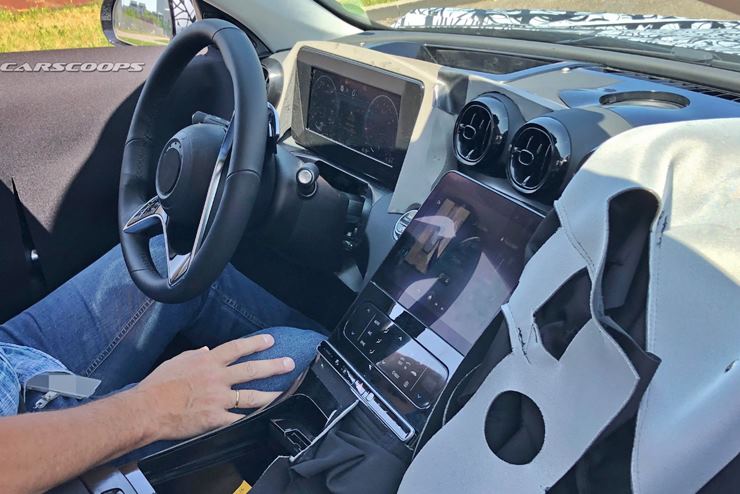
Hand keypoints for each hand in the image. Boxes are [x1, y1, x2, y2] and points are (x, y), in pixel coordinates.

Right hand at [132, 334, 295, 440]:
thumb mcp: (176, 361)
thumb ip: (194, 355)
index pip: (237, 348)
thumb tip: (205, 351)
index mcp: (208, 361)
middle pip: (252, 369)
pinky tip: (263, 418)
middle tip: (289, 363)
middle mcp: (217, 378)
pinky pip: (238, 419)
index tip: (269, 341)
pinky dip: (250, 419)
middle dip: (273, 366)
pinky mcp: (216, 418)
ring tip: (284, 392)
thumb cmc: (158, 385)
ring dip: (271, 394)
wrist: (148, 408)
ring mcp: (219, 398)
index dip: (255, 344)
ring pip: (251, 395)